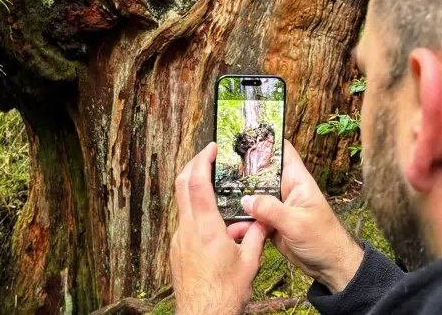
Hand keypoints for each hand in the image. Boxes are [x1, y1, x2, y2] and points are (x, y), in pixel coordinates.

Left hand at [170, 142, 267, 314]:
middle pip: (182, 185)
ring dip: (199, 192)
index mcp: (205, 228)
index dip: (202, 160)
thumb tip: (264, 218)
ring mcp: (179, 239)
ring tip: (221, 194)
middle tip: (208, 156)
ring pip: (184, 204)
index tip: (211, 148)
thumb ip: (256, 235)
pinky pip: (187, 223)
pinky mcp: (177, 250)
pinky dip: (200, 215)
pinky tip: (218, 227)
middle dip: (193, 165)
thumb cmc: (225, 294)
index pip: (197, 183)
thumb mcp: (249, 262)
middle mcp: (187, 229)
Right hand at [232, 140, 363, 292]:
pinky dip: (241, 220)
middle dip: (241, 171)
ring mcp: (276, 206)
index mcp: (296, 180)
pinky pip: (251, 216)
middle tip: (219, 168)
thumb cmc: (324, 239)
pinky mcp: (270, 222)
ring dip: (238, 199)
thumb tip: (246, 200)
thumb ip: (271, 210)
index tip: (244, 135)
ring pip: (252, 195)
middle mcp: (284, 189)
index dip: (266, 140)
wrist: (329, 267)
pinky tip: (230, 224)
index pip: (282, 151)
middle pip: (260, 172)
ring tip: (220, 199)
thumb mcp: (297, 223)